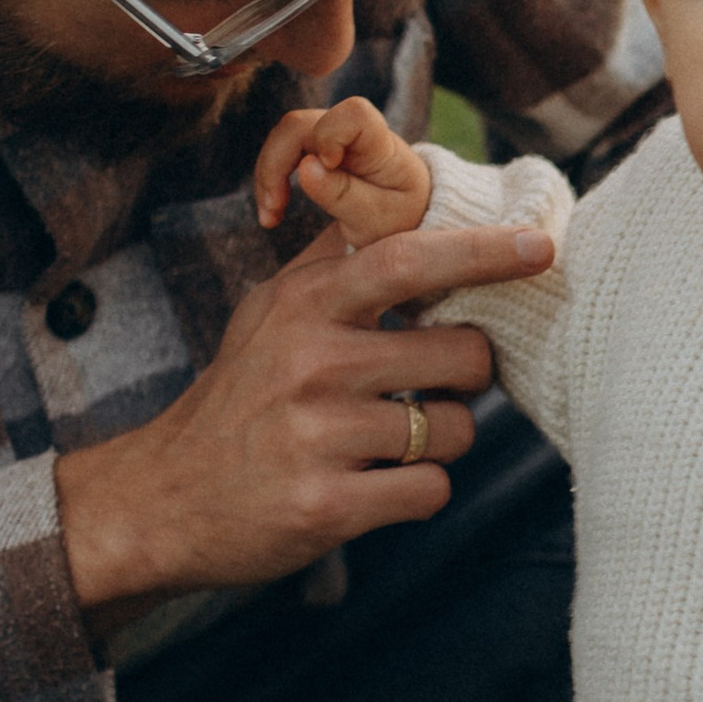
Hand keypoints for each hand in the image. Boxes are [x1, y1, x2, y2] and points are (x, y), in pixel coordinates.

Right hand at [56, 214, 555, 622]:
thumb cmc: (239, 397)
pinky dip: (419, 492)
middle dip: (470, 375)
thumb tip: (393, 195)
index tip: (539, 246)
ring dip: (441, 440)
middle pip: (461, 355)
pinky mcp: (326, 506)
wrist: (163, 499)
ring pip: (453, 429)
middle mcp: (311, 363)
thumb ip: (331, 260)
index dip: (480, 250)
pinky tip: (376, 485)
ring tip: (393, 442)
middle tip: (434, 386)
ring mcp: (317, 436)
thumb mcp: (269, 313)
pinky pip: (430, 491)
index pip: (406, 260)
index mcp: (305, 306)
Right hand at [254, 95, 433, 245]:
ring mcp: (331, 136)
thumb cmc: (397, 215)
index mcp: (380, 144)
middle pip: (300, 123)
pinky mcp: (315, 146)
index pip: (354, 114)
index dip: (330, 134)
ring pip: (284, 136)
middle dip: (277, 163)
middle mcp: (352, 131)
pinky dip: (271, 178)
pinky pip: (283, 150)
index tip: (328, 167)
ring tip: (271, 216)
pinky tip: (273, 211)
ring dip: (269, 173)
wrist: (403, 214)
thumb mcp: (376, 219)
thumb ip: (343, 195)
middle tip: (274, 208)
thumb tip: (304, 168)